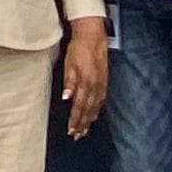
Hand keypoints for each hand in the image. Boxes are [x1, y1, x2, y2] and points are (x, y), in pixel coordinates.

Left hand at [59, 16, 110, 135]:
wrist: (92, 35)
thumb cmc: (78, 48)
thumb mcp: (69, 63)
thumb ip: (69, 82)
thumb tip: (66, 98)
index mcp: (85, 82)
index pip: (79, 106)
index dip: (75, 119)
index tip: (71, 130)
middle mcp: (95, 86)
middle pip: (88, 109)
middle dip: (82, 124)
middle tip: (77, 136)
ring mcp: (101, 83)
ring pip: (95, 106)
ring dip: (90, 119)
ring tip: (85, 130)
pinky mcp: (104, 79)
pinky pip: (101, 99)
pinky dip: (97, 109)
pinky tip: (95, 114)